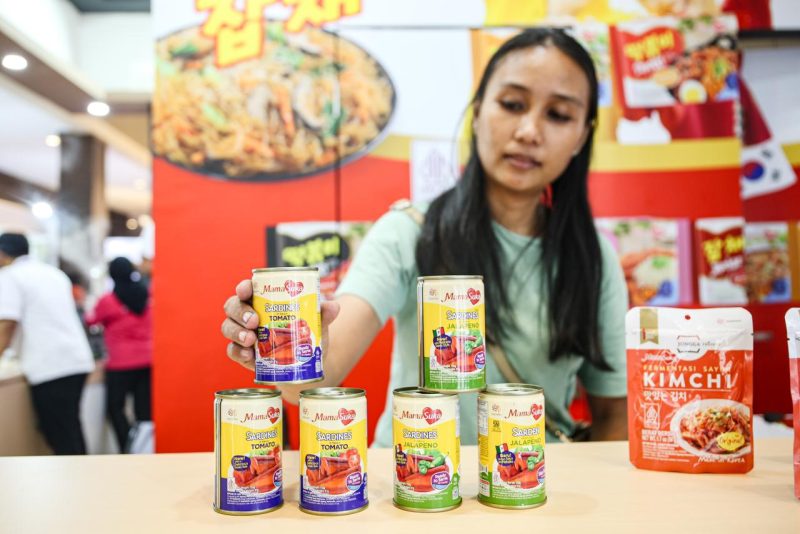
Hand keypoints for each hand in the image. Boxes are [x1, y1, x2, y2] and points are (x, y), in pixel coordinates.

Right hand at [222, 279, 339, 370]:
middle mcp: (248, 314)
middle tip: (254, 321)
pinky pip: (232, 351)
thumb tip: (333, 306)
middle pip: (233, 306)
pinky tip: (248, 356)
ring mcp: (243, 334)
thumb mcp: (317, 324)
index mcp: (263, 300)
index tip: (246, 290)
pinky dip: (238, 353)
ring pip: (228, 327)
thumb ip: (324, 314)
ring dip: (236, 332)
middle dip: (240, 312)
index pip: (247, 288)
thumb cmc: (307, 336)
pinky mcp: (243, 354)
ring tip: (251, 339)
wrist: (305, 366)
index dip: (243, 287)